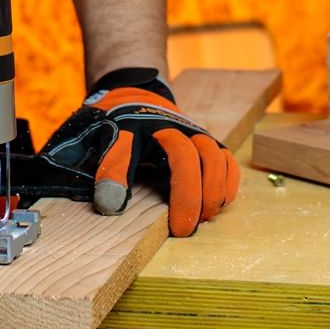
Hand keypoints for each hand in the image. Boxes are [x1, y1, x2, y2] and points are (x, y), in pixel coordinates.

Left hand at [37, 69, 238, 236]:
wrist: (137, 99)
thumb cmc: (118, 128)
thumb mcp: (101, 143)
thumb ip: (106, 168)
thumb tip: (110, 204)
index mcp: (132, 126)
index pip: (122, 148)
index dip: (116, 176)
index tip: (112, 207)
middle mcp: (167, 126)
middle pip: (183, 155)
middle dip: (186, 195)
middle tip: (182, 230)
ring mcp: (191, 132)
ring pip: (212, 155)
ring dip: (213, 189)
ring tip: (204, 218)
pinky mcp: (207, 142)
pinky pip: (226, 159)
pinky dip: (228, 181)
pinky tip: (221, 204)